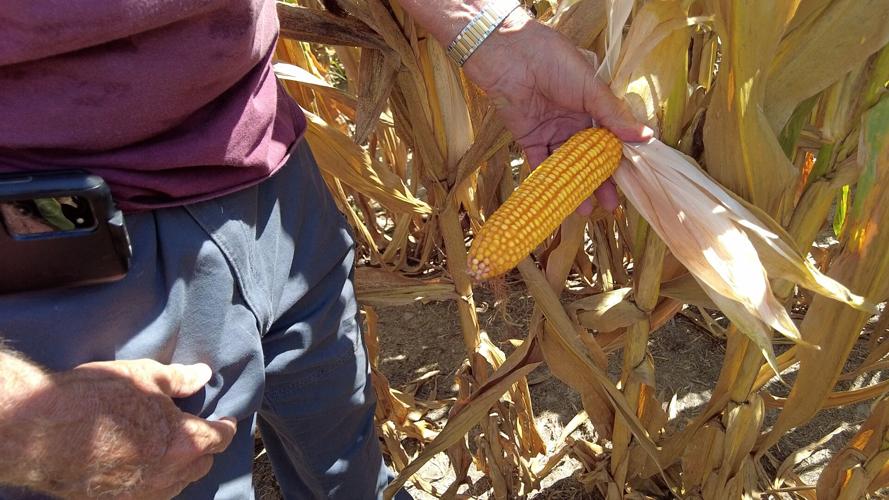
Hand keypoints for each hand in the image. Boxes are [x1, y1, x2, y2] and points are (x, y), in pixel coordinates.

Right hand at [1, 359, 236, 498]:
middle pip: (202, 464)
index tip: (226, 420)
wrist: (42, 430)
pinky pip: (149, 493)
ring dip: (181, 466)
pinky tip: (144, 464)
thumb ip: (180, 379)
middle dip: (205, 447)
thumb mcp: (145, 376)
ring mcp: (142, 492)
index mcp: (184, 442)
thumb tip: (203, 374)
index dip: (226, 426)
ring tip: (172, 448)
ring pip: (177, 483)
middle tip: (199, 430)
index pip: (219, 438)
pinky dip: (155, 479)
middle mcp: (168, 474)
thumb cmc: (96, 397)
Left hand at [463, 10, 651, 211]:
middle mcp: (573, 121)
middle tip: (609, 206)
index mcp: (593, 106)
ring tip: (585, 209)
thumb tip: (646, 138)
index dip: (618, 162)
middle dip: (599, 182)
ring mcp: (552, 131)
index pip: (610, 140)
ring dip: (574, 187)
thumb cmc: (555, 62)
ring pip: (566, 166)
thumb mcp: (591, 88)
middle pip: (589, 158)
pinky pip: (541, 164)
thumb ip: (614, 116)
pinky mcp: (529, 138)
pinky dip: (548, 182)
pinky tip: (558, 200)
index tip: (628, 184)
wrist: (512, 57)